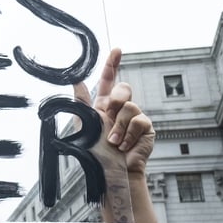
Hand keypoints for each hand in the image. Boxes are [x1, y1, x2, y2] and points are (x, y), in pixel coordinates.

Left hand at [74, 48, 154, 175]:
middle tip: (108, 115)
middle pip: (123, 88)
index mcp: (104, 106)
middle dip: (115, 100)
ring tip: (113, 142)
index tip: (116, 50)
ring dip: (118, 127)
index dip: (113, 63)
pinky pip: (139, 121)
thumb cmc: (96, 153)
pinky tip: (124, 146)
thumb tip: (75, 80)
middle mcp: (121, 109)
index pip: (109, 80)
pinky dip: (128, 135)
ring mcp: (136, 118)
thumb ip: (82, 102)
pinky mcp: (147, 129)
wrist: (111, 173)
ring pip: (130, 106)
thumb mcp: (84, 125)